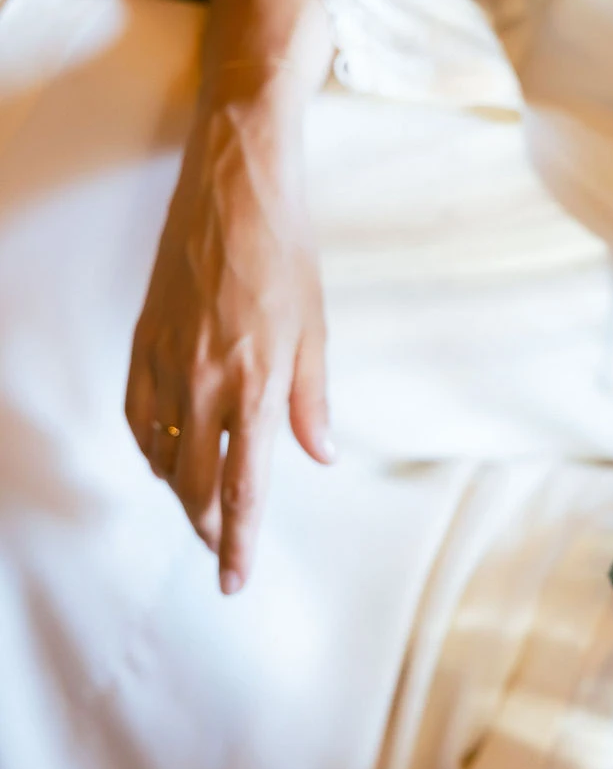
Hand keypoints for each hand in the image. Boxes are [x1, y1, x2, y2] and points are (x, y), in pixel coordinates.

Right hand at [126, 83, 334, 592]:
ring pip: (162, 457)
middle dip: (210, 529)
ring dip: (183, 493)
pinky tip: (167, 458)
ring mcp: (166, 362)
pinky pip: (139, 417)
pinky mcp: (143, 340)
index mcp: (256, 384)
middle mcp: (204, 382)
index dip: (240, 544)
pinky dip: (152, 449)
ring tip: (204, 511)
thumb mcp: (315, 330)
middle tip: (225, 552)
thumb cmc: (286, 253)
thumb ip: (312, 401)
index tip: (237, 581)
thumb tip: (318, 455)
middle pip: (195, 487)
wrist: (235, 186)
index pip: (244, 489)